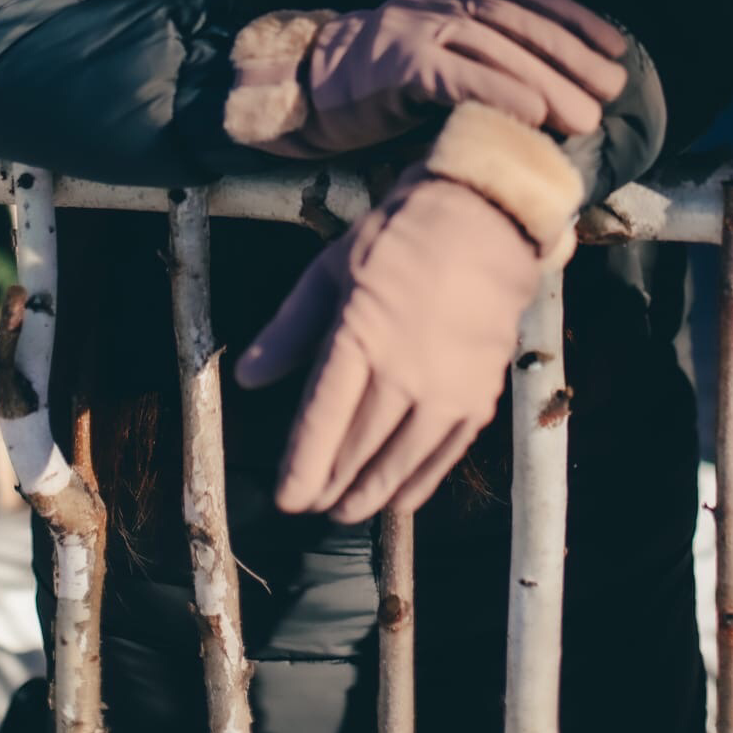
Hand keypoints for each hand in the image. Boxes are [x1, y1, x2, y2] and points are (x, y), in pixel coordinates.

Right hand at [223, 0, 627, 157]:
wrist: (310, 83)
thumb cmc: (386, 69)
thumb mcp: (449, 32)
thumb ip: (503, 11)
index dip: (576, 21)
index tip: (616, 50)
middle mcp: (441, 3)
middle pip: (519, 26)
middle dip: (571, 58)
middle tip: (612, 90)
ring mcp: (418, 30)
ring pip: (494, 52)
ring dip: (546, 84)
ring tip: (584, 116)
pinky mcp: (398, 66)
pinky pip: (456, 78)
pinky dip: (498, 93)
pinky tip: (531, 115)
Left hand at [233, 103, 581, 520]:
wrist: (484, 222)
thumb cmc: (398, 238)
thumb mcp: (330, 270)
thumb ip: (289, 329)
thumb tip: (247, 379)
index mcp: (358, 339)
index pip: (321, 423)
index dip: (301, 468)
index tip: (286, 499)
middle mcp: (403, 374)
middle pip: (357, 449)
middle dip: (329, 484)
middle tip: (311, 504)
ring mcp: (445, 390)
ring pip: (399, 462)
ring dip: (369, 493)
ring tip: (345, 511)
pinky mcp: (479, 396)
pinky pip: (443, 456)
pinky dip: (418, 484)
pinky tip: (400, 499)